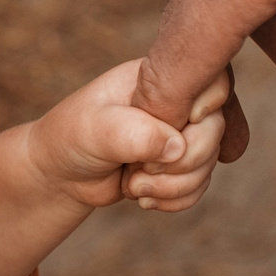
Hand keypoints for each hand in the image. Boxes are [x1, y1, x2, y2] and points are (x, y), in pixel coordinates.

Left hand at [28, 59, 228, 212]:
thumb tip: (177, 147)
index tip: (178, 127)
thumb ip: (136, 133)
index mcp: (160, 76)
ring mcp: (181, 134)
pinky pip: (201, 185)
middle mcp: (177, 102)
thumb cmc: (72, 138)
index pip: (211, 80)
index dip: (205, 108)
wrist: (60, 173)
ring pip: (209, 163)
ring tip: (133, 186)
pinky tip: (143, 198)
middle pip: (215, 129)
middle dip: (183, 162)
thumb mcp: (96, 129)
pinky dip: (176, 199)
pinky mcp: (180, 164)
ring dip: (174, 186)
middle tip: (140, 173)